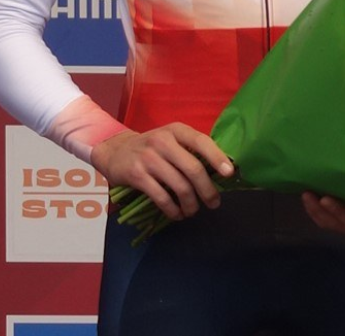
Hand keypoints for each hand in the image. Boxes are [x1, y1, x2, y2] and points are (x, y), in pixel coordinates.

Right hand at [91, 123, 233, 221]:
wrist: (115, 150)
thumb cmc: (151, 148)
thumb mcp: (170, 139)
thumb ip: (190, 150)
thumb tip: (220, 171)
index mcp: (176, 130)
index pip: (201, 141)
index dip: (217, 157)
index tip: (229, 173)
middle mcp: (163, 141)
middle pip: (193, 169)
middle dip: (207, 190)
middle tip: (214, 203)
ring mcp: (149, 158)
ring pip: (180, 186)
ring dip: (191, 204)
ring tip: (193, 210)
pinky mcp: (137, 175)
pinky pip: (162, 198)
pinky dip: (173, 210)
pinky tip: (177, 214)